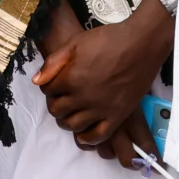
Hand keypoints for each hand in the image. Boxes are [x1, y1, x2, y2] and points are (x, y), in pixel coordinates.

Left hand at [31, 0, 172, 158]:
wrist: (141, 45)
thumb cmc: (107, 40)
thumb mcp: (75, 43)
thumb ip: (54, 63)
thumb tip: (37, 81)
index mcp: (71, 78)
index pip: (47, 91)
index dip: (48, 87)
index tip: (55, 85)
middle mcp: (84, 97)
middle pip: (58, 111)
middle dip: (55, 104)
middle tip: (61, 99)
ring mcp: (101, 108)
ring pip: (74, 125)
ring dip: (67, 121)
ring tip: (70, 114)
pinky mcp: (118, 115)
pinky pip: (99, 135)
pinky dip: (88, 138)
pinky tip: (84, 134)